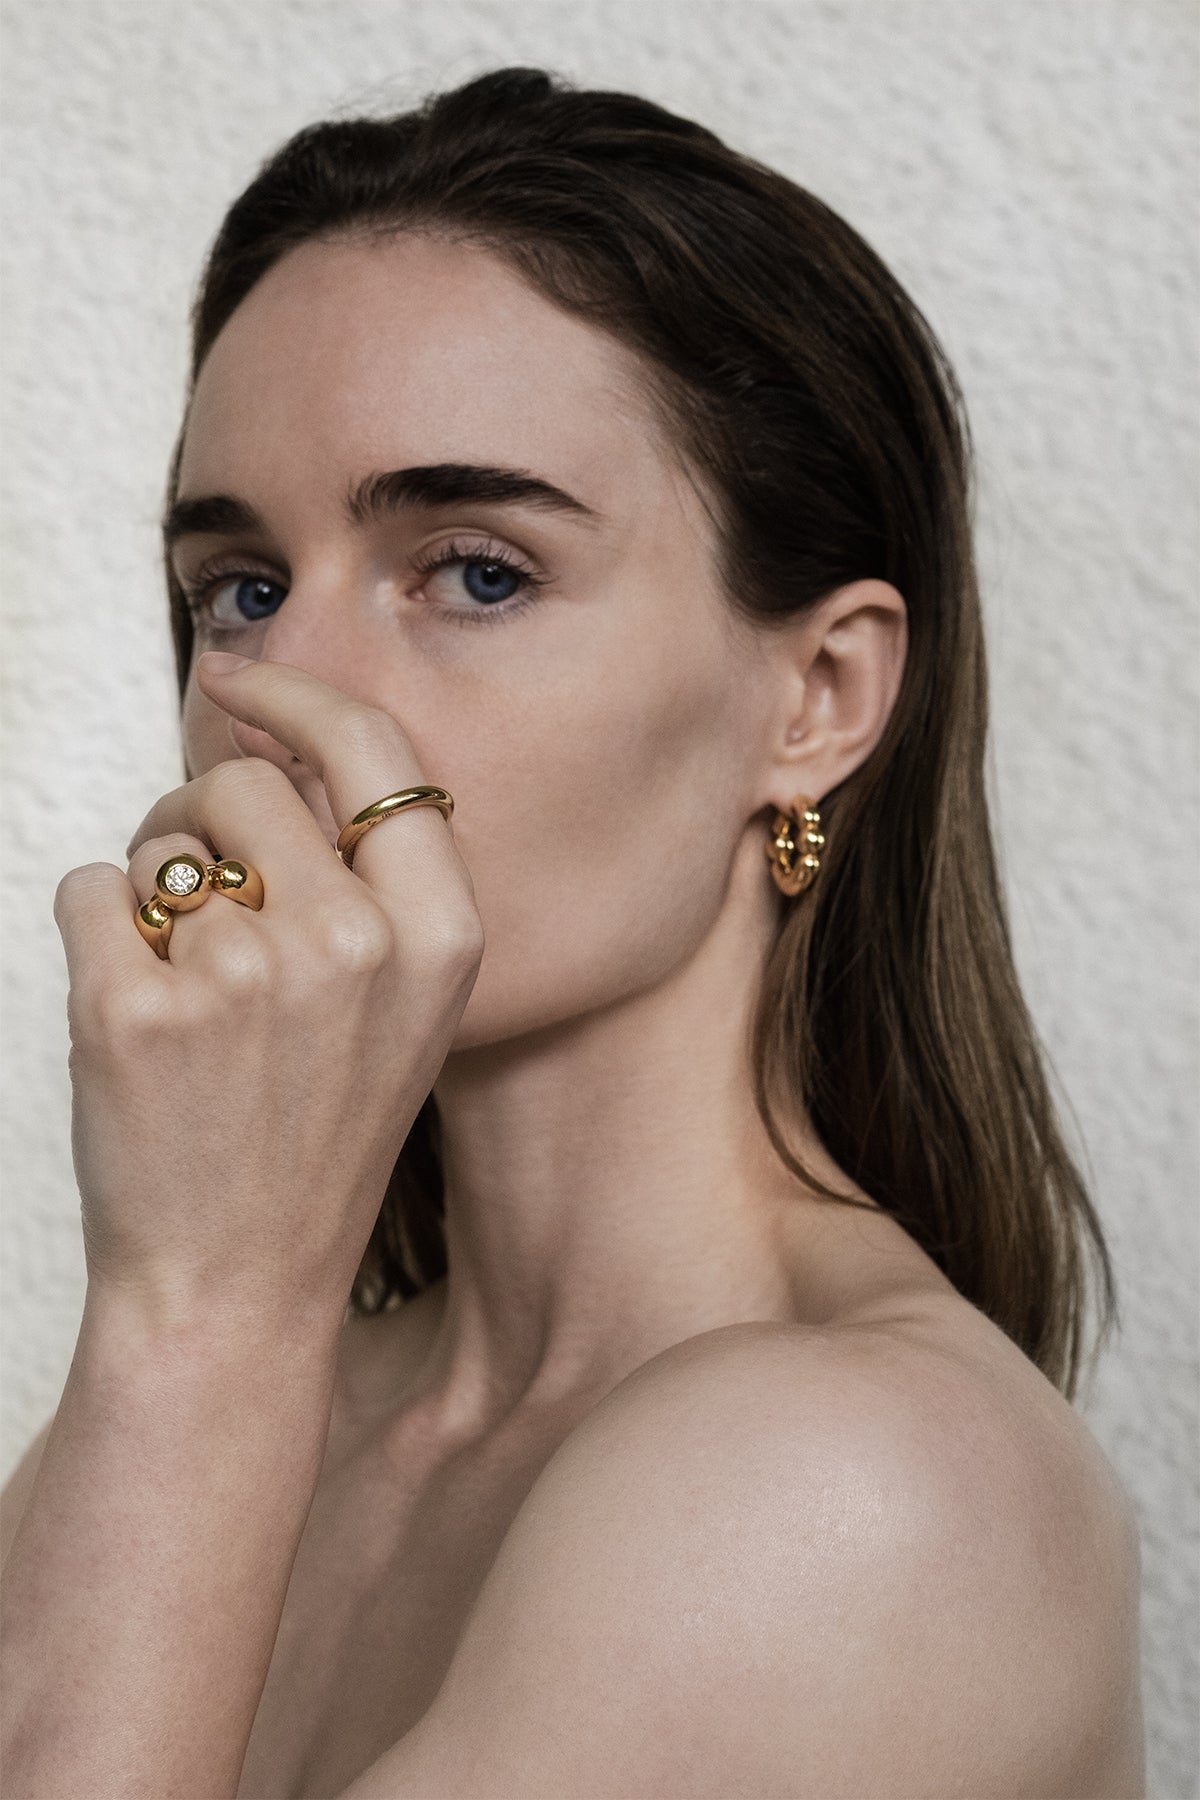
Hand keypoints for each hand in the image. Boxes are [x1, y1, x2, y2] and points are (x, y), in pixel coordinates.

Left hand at [52, 655, 483, 1327]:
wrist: (233, 1281)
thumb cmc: (313, 1136)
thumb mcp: (404, 1009)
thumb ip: (373, 884)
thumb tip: (280, 747)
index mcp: (437, 938)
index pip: (377, 752)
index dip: (302, 700)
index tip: (242, 677)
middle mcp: (353, 944)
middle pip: (245, 783)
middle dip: (204, 818)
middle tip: (201, 903)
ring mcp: (243, 975)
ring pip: (162, 836)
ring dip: (154, 888)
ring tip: (184, 989)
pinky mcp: (134, 1007)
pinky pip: (90, 890)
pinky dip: (95, 934)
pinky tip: (136, 1016)